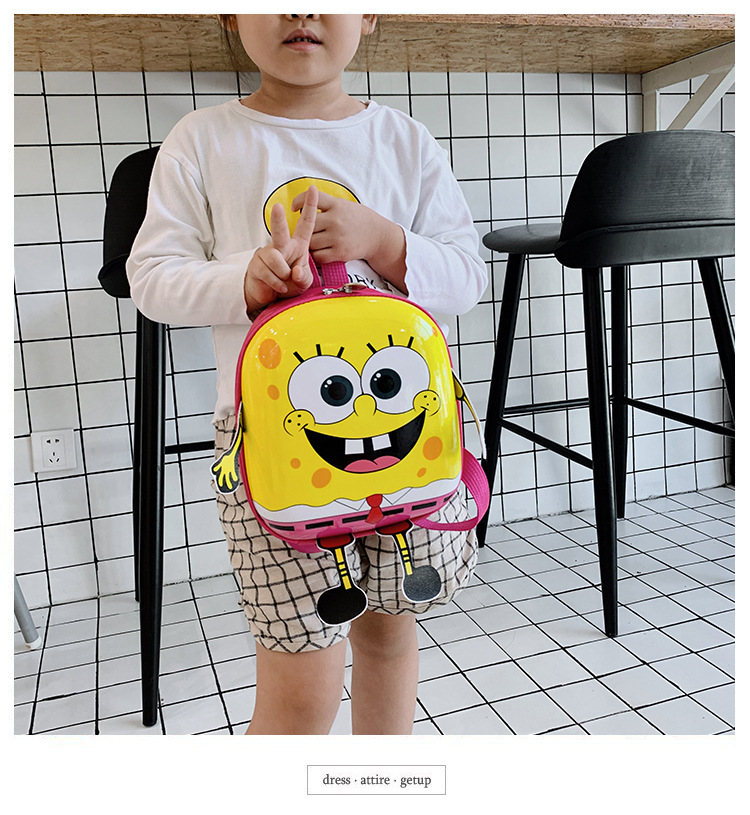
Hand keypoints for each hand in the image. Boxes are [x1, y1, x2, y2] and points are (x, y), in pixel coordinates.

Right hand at [243, 185, 318, 314]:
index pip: (305, 223)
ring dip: (283, 274)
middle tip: (278, 207)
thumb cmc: (289, 283)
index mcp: (297, 244)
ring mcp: (267, 254)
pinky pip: (270, 274)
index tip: (313, 189)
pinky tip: (278, 287)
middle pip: (279, 230)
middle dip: (278, 219)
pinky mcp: (256, 265)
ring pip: (276, 259)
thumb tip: (295, 272)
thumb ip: (304, 277)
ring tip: (284, 281)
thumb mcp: (304, 282)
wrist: (270, 296)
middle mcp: (281, 245)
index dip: (310, 206)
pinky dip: (277, 284)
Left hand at [291, 190, 405, 283]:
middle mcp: (336, 220)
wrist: (377, 236)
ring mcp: (338, 237)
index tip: (294, 207)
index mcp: (337, 205)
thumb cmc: (357, 219)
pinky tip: (318, 252)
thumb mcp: (344, 205)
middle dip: (303, 229)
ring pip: (311, 242)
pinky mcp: (340, 253)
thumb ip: (327, 205)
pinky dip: (316, 255)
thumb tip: (304, 203)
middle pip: (308, 224)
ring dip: (308, 244)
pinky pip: (319, 256)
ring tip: (310, 243)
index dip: (299, 201)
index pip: (314, 199)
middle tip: (302, 232)